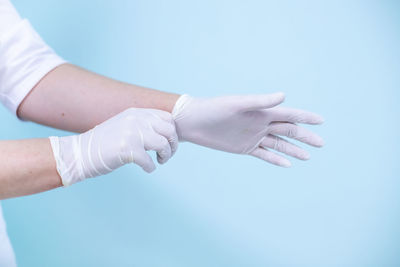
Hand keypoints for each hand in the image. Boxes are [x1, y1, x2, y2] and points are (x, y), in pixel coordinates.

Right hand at [50, 108, 177, 185]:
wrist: (78, 153)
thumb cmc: (103, 144)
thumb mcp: (124, 125)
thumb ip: (142, 124)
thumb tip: (166, 132)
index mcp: (136, 113)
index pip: (167, 118)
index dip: (172, 132)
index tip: (168, 142)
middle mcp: (135, 120)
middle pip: (169, 130)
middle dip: (172, 145)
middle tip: (166, 155)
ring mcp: (131, 134)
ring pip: (163, 144)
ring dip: (165, 156)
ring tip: (159, 161)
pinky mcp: (126, 150)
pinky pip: (149, 161)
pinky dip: (151, 167)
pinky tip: (146, 169)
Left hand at [172, 93, 323, 166]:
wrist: (193, 122)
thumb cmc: (214, 108)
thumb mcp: (236, 104)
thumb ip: (260, 101)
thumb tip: (284, 96)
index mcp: (261, 112)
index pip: (289, 114)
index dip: (306, 117)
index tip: (321, 121)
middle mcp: (260, 124)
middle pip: (288, 131)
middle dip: (305, 137)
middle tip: (321, 143)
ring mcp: (253, 136)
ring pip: (278, 144)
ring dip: (293, 150)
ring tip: (308, 156)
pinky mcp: (244, 148)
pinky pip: (264, 154)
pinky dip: (275, 159)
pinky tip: (287, 164)